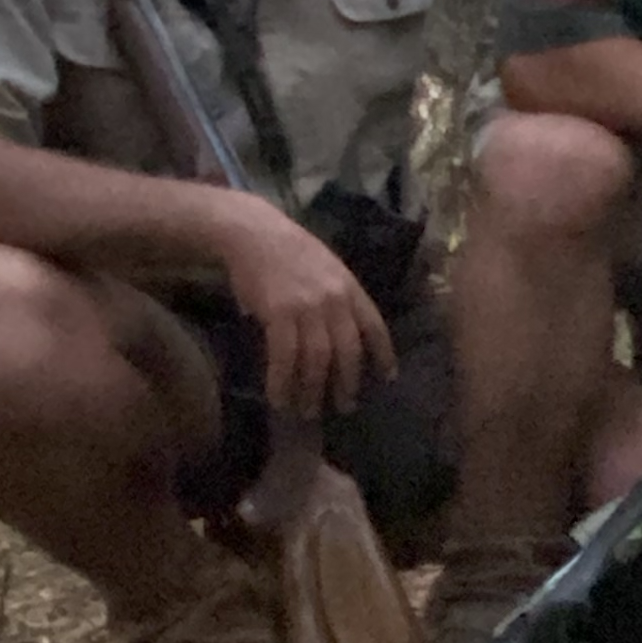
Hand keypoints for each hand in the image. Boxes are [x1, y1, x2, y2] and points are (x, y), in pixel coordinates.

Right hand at [213, 202, 395, 418]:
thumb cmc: (288, 251)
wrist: (253, 231)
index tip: (388, 377)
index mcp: (350, 288)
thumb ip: (338, 298)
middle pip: (348, 351)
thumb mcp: (328, 268)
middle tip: (344, 407)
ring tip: (308, 411)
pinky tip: (279, 398)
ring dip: (312, 391)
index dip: (383, 355)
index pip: (375, 327)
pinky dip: (282, 382)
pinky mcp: (279, 314)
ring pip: (317, 360)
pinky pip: (284, 357)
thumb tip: (340, 335)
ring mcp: (307, 307)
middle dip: (347, 384)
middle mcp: (334, 300)